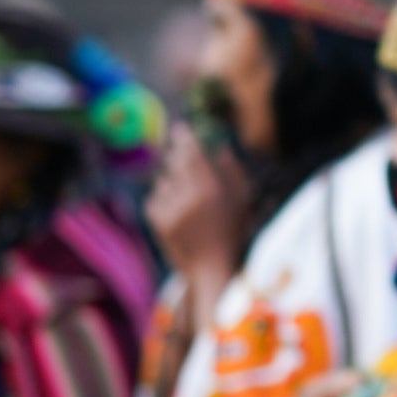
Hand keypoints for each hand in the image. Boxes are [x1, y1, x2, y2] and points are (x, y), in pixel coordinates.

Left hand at [145, 122, 249, 282]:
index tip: (180, 128)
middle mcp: (189, 197)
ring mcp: (170, 208)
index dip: (185, 139)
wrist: (209, 268)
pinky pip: (155, 197)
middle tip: (179, 155)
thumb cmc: (231, 233)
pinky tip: (178, 217)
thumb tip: (222, 148)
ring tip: (188, 204)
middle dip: (176, 157)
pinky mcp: (156, 219)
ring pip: (164, 181)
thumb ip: (233, 173)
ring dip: (172, 185)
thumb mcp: (241, 202)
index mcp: (212, 190)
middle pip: (175, 163)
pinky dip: (164, 201)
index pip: (193, 155)